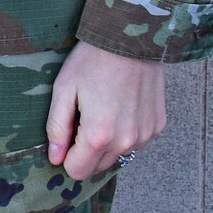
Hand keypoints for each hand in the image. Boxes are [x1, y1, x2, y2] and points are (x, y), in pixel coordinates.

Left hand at [45, 40, 166, 179]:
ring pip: (118, 156)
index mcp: (100, 135)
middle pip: (98, 167)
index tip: (65, 135)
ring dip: (106, 143)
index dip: (66, 157)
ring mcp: (145, 136)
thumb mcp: (64, 89)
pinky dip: (124, 132)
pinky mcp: (157, 127)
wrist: (130, 40)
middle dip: (85, 150)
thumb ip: (57, 127)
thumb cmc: (92, 61)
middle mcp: (126, 142)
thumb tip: (55, 157)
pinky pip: (135, 142)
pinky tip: (119, 107)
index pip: (78, 171)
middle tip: (81, 117)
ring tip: (101, 109)